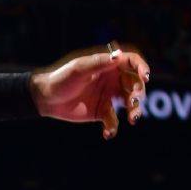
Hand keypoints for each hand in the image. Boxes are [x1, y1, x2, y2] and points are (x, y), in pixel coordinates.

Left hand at [30, 42, 150, 139]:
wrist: (45, 98)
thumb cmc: (60, 79)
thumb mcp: (79, 69)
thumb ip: (98, 63)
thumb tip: (118, 56)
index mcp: (108, 66)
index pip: (131, 62)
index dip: (141, 67)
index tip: (145, 76)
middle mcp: (112, 80)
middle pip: (135, 84)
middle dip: (139, 93)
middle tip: (133, 102)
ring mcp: (109, 96)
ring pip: (131, 103)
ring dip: (135, 111)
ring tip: (131, 119)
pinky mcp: (103, 112)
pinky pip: (114, 120)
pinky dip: (114, 127)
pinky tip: (107, 133)